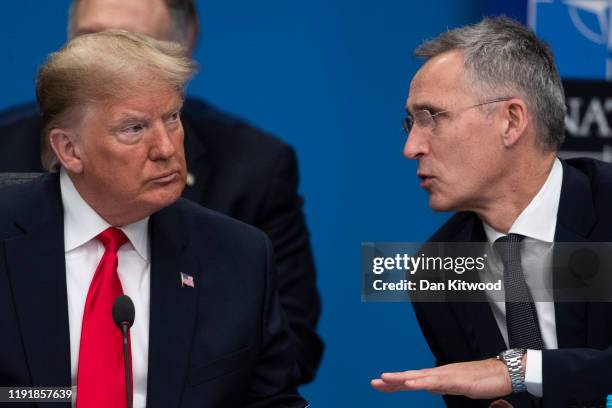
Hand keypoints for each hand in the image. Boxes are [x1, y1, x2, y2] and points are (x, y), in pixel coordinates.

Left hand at [371, 358, 511, 398]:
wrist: (502, 372)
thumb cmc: (481, 379)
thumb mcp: (455, 387)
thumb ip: (440, 386)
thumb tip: (426, 387)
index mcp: (437, 376)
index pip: (411, 379)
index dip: (394, 382)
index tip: (377, 384)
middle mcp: (439, 373)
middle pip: (410, 376)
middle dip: (391, 380)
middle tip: (373, 382)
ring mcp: (447, 375)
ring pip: (420, 377)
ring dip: (402, 379)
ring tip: (386, 380)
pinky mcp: (457, 380)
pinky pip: (438, 382)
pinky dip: (423, 383)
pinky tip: (413, 384)